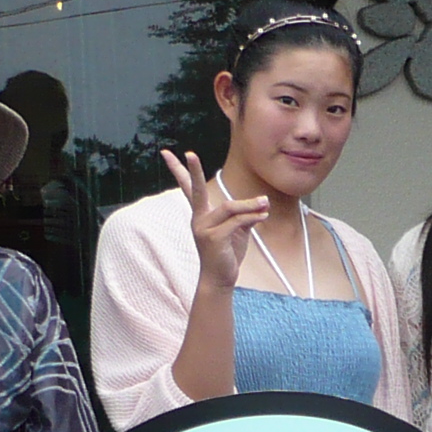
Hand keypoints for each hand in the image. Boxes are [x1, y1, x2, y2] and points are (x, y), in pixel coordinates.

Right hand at [161, 148, 268, 289]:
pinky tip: (263, 216)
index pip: (188, 188)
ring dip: (249, 205)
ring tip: (265, 203)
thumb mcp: (238, 231)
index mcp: (201, 215)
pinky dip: (252, 217)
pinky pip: (236, 222)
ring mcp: (204, 228)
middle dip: (193, 171)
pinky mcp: (213, 238)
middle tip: (189, 153)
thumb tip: (261, 206)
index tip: (167, 153)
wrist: (221, 279)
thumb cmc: (228, 254)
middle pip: (195, 190)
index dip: (179, 171)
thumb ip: (246, 216)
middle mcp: (198, 219)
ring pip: (229, 208)